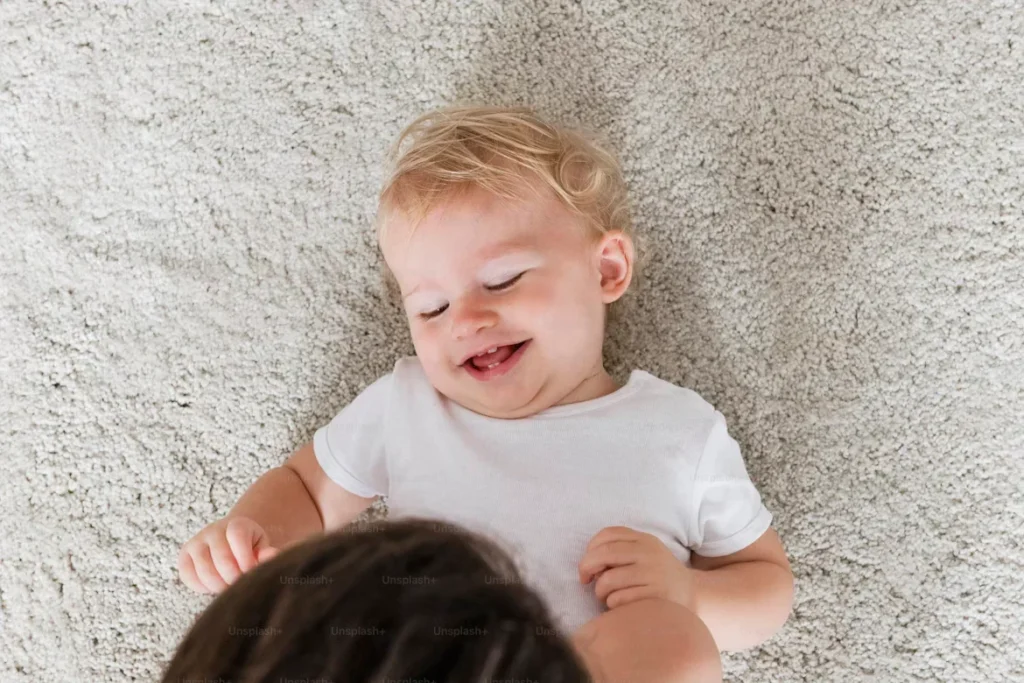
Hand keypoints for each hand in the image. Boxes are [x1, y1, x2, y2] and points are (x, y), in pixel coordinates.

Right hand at [177, 516, 279, 593]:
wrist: (231, 542)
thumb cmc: (251, 548)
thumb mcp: (263, 548)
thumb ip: (268, 553)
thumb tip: (270, 555)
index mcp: (237, 524)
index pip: (238, 536)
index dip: (246, 559)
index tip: (252, 572)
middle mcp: (213, 530)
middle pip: (222, 558)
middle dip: (234, 578)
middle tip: (241, 583)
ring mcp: (196, 542)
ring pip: (204, 570)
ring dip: (219, 585)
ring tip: (229, 586)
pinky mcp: (184, 555)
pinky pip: (188, 576)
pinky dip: (202, 587)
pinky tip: (215, 585)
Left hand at [578, 526, 697, 612]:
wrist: (693, 595)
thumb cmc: (659, 575)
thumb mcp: (646, 553)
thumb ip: (621, 550)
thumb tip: (588, 563)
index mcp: (645, 540)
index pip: (608, 534)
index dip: (590, 548)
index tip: (587, 563)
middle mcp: (649, 554)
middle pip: (604, 554)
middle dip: (586, 567)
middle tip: (585, 580)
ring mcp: (654, 575)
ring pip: (609, 580)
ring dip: (599, 591)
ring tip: (604, 596)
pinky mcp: (655, 597)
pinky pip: (619, 599)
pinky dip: (612, 603)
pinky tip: (618, 605)